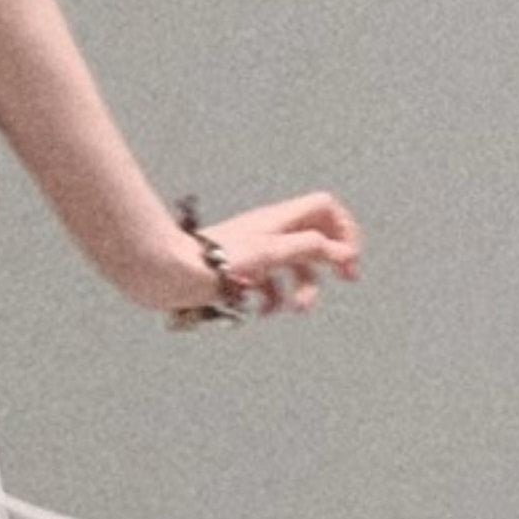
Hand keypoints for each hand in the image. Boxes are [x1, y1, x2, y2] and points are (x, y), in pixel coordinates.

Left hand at [168, 189, 362, 316]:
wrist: (170, 274)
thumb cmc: (217, 261)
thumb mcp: (272, 253)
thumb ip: (311, 249)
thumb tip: (345, 253)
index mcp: (279, 219)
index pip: (324, 207)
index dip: (344, 228)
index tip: (348, 258)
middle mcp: (269, 232)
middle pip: (315, 238)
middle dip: (331, 261)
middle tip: (348, 279)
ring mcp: (254, 253)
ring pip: (292, 267)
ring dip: (302, 289)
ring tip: (296, 309)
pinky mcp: (238, 274)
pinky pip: (267, 285)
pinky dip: (272, 300)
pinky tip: (262, 311)